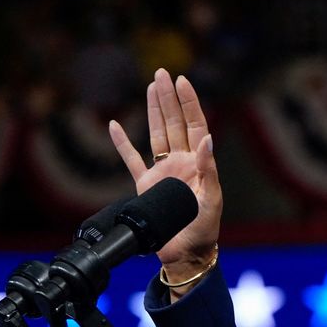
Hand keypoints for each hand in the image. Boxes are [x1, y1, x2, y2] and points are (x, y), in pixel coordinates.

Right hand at [108, 68, 220, 271]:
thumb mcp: (212, 198)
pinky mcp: (145, 185)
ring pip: (155, 133)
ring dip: (152, 110)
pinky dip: (121, 143)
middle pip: (173, 122)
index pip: (194, 124)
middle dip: (168, 97)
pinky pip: (130, 159)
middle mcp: (180, 161)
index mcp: (198, 161)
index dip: (189, 102)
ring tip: (151, 86)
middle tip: (162, 73)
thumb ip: (209, 169)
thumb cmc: (204, 228)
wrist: (184, 253)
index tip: (182, 81)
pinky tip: (115, 125)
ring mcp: (161, 171)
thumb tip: (207, 139)